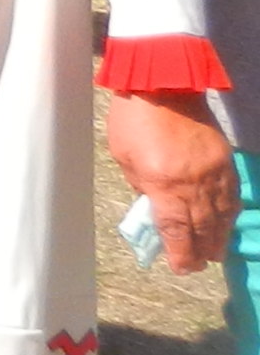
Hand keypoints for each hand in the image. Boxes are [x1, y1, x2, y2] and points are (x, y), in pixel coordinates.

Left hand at [108, 91, 240, 275]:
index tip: (182, 268)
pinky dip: (229, 212)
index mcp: (163, 184)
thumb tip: (155, 208)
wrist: (163, 86)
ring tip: (214, 251)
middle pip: (203, 227)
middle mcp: (193, 183)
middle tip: (199, 264)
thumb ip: (141, 187)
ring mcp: (213, 172)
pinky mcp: (225, 160)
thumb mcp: (124, 158)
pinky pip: (232, 194)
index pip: (176, 230)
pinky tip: (225, 222)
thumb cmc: (132, 121)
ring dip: (219, 236)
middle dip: (201, 250)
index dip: (181, 253)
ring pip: (223, 214)